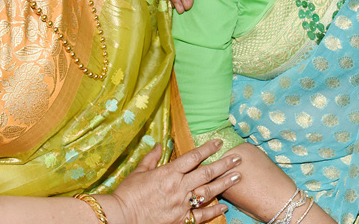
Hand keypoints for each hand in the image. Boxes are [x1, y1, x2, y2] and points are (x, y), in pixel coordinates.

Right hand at [106, 140, 241, 223]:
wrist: (121, 217)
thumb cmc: (127, 194)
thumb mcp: (138, 172)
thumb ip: (151, 158)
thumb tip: (159, 144)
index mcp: (169, 173)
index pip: (193, 157)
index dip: (208, 148)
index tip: (219, 142)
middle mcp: (178, 187)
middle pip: (207, 172)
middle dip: (224, 164)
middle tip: (237, 158)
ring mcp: (181, 204)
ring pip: (208, 191)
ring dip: (224, 183)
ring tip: (237, 176)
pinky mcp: (180, 220)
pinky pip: (201, 215)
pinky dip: (214, 211)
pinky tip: (225, 206)